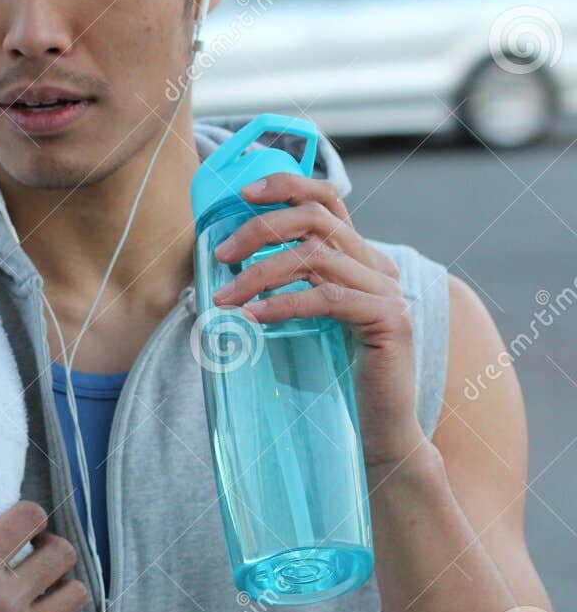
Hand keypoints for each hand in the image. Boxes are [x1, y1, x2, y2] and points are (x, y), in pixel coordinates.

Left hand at [209, 171, 427, 467]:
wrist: (378, 425)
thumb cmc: (331, 373)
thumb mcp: (304, 316)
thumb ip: (284, 281)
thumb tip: (225, 259)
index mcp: (359, 256)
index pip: (327, 198)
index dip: (287, 186)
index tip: (243, 194)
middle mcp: (379, 265)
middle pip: (316, 219)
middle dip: (260, 230)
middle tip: (220, 254)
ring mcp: (388, 291)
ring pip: (316, 257)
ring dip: (260, 273)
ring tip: (224, 297)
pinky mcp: (390, 319)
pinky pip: (327, 297)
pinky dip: (284, 303)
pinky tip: (253, 317)